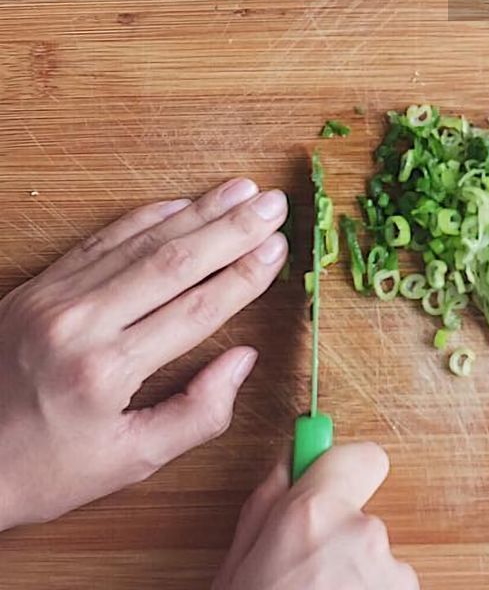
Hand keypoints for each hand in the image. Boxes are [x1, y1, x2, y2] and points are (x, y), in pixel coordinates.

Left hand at [0, 177, 287, 529]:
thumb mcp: (127, 462)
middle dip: (232, 230)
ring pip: (142, 242)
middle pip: (175, 263)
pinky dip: (146, 217)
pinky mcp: (37, 286)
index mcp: (107, 372)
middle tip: (276, 205)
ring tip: (243, 191)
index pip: (197, 309)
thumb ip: (196, 414)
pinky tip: (182, 202)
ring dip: (199, 211)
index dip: (244, 275)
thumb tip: (244, 360)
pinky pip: (102, 239)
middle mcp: (81, 326)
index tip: (279, 249)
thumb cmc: (45, 470)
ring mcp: (55, 300)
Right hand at [213, 443, 418, 589]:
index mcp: (314, 516)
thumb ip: (266, 507)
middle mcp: (365, 536)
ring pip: (377, 568)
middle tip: (300, 589)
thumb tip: (290, 461)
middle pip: (363, 522)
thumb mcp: (233, 572)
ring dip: (354, 588)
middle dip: (338, 549)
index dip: (345, 475)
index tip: (330, 491)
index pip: (363, 458)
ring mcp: (393, 577)